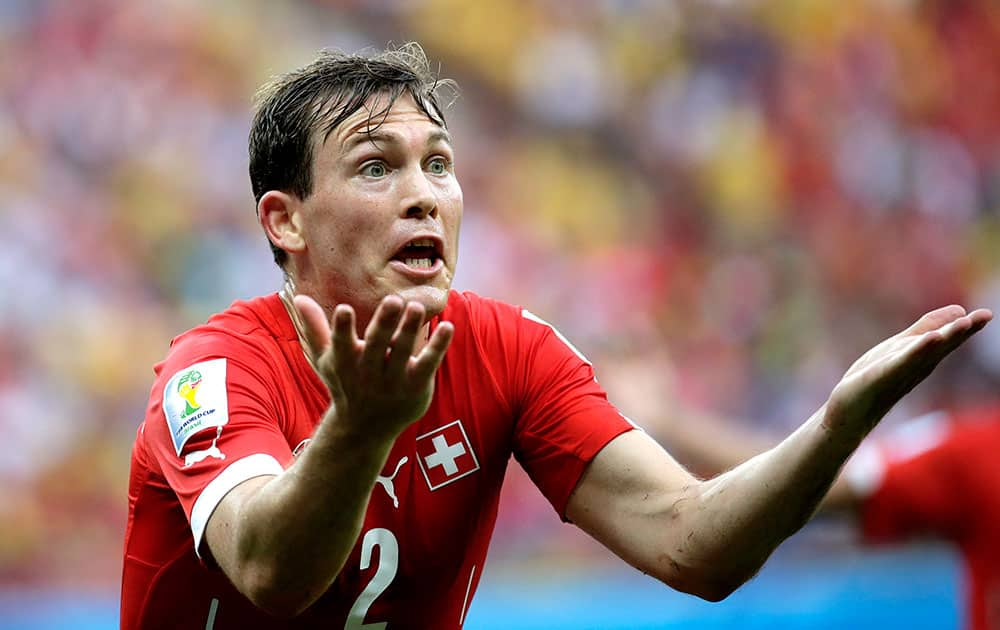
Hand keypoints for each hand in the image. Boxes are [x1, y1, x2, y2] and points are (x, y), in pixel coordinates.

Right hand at [293, 294, 454, 440]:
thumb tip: (298, 297)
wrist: (365, 429)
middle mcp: (369, 373)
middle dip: (384, 323)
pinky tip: (448, 326)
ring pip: (403, 352)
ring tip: (417, 307)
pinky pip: (428, 364)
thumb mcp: (327, 359)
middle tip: (393, 299)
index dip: (342, 329)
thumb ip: (315, 328)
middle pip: (377, 345)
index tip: (343, 310)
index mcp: (345, 363)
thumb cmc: (345, 384)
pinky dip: (438, 346)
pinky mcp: (416, 386)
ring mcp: (394, 382)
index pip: (342, 344)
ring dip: (410, 329)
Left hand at [824, 305, 991, 437]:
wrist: (849, 412)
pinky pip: (902, 361)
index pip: (949, 339)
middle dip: (964, 330)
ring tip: (963, 323)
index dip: (968, 327)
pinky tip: (931, 338)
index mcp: (925, 357)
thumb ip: (928, 327)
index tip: (987, 314)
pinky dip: (917, 350)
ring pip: (927, 352)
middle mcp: (918, 365)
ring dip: (945, 337)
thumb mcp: (903, 345)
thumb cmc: (877, 378)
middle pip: (944, 345)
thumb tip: (958, 310)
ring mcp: (902, 371)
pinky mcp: (883, 375)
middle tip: (985, 315)